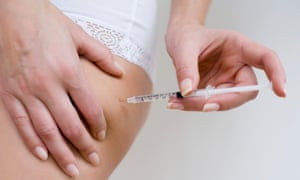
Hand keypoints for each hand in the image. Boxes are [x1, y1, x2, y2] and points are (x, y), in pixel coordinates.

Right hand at [0, 1, 122, 176]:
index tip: (102, 136)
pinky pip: (21, 123)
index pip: (89, 108)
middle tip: (92, 160)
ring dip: (60, 152)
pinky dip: (32, 141)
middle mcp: (48, 86)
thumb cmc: (46, 22)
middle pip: (70, 125)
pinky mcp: (9, 93)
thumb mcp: (80, 36)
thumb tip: (120, 70)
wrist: (13, 11)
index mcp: (69, 72)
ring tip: (71, 168)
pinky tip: (42, 154)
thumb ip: (102, 56)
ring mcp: (26, 92)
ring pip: (47, 130)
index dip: (98, 125)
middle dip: (83, 146)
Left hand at [165, 23, 285, 110]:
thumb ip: (185, 67)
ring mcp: (226, 79)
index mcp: (238, 47)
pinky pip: (209, 102)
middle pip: (244, 89)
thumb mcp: (183, 46)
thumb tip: (188, 90)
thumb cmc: (187, 36)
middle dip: (224, 100)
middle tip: (201, 104)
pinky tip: (178, 102)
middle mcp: (236, 65)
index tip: (280, 90)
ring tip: (177, 102)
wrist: (179, 39)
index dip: (276, 74)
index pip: (265, 58)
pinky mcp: (215, 89)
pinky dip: (192, 105)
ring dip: (202, 105)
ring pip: (225, 100)